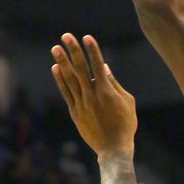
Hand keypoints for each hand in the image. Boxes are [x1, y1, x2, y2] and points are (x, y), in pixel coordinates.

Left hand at [51, 34, 136, 157]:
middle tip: (66, 35)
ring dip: (62, 62)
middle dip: (73, 50)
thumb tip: (104, 67)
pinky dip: (60, 80)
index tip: (86, 37)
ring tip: (56, 48)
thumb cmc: (125, 124)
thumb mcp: (127, 101)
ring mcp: (81, 103)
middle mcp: (92, 95)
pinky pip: (66, 93)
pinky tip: (55, 68)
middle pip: (81, 68)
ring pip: (70, 79)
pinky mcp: (75, 112)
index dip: (92, 50)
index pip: (97, 65)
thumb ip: (114, 83)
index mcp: (107, 91)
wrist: (113, 148)